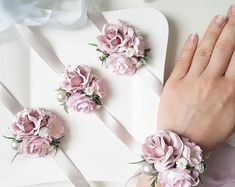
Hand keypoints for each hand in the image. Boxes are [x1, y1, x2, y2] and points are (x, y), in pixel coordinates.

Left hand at [157, 5, 234, 152]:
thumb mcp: (232, 116)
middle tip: (232, 13)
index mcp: (230, 90)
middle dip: (230, 27)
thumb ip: (234, 91)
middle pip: (223, 48)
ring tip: (218, 19)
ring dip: (212, 32)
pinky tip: (194, 37)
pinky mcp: (174, 83)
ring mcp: (192, 81)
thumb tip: (234, 76)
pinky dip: (189, 47)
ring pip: (204, 50)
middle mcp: (212, 82)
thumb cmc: (205, 134)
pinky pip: (183, 60)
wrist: (182, 144)